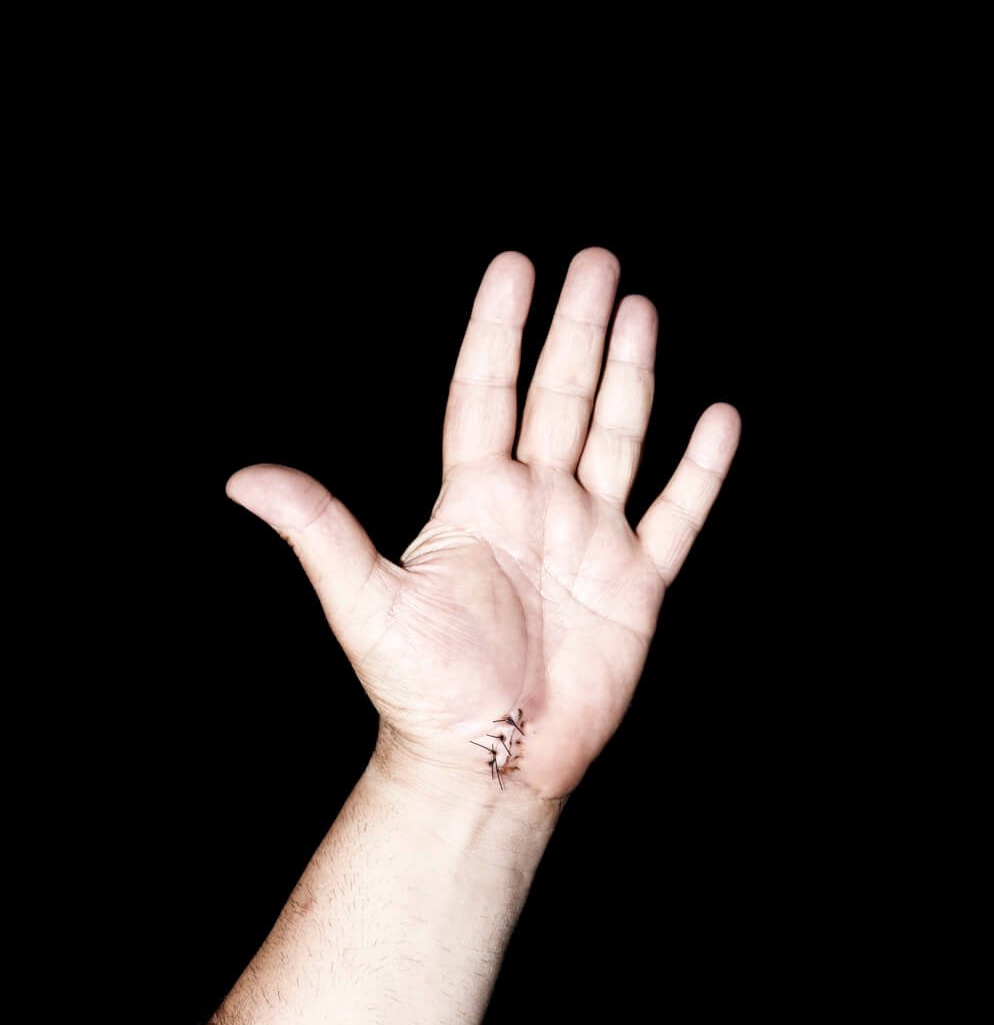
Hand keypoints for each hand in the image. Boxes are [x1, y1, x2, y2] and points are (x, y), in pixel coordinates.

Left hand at [226, 249, 739, 806]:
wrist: (486, 762)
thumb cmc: (420, 690)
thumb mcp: (365, 603)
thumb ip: (319, 530)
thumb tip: (243, 478)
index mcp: (473, 501)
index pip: (485, 393)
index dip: (497, 331)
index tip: (513, 267)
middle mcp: (535, 506)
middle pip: (560, 397)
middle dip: (577, 329)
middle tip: (596, 262)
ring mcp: (589, 540)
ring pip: (617, 437)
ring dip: (632, 375)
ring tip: (640, 310)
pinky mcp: (636, 584)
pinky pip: (676, 514)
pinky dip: (700, 471)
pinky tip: (719, 419)